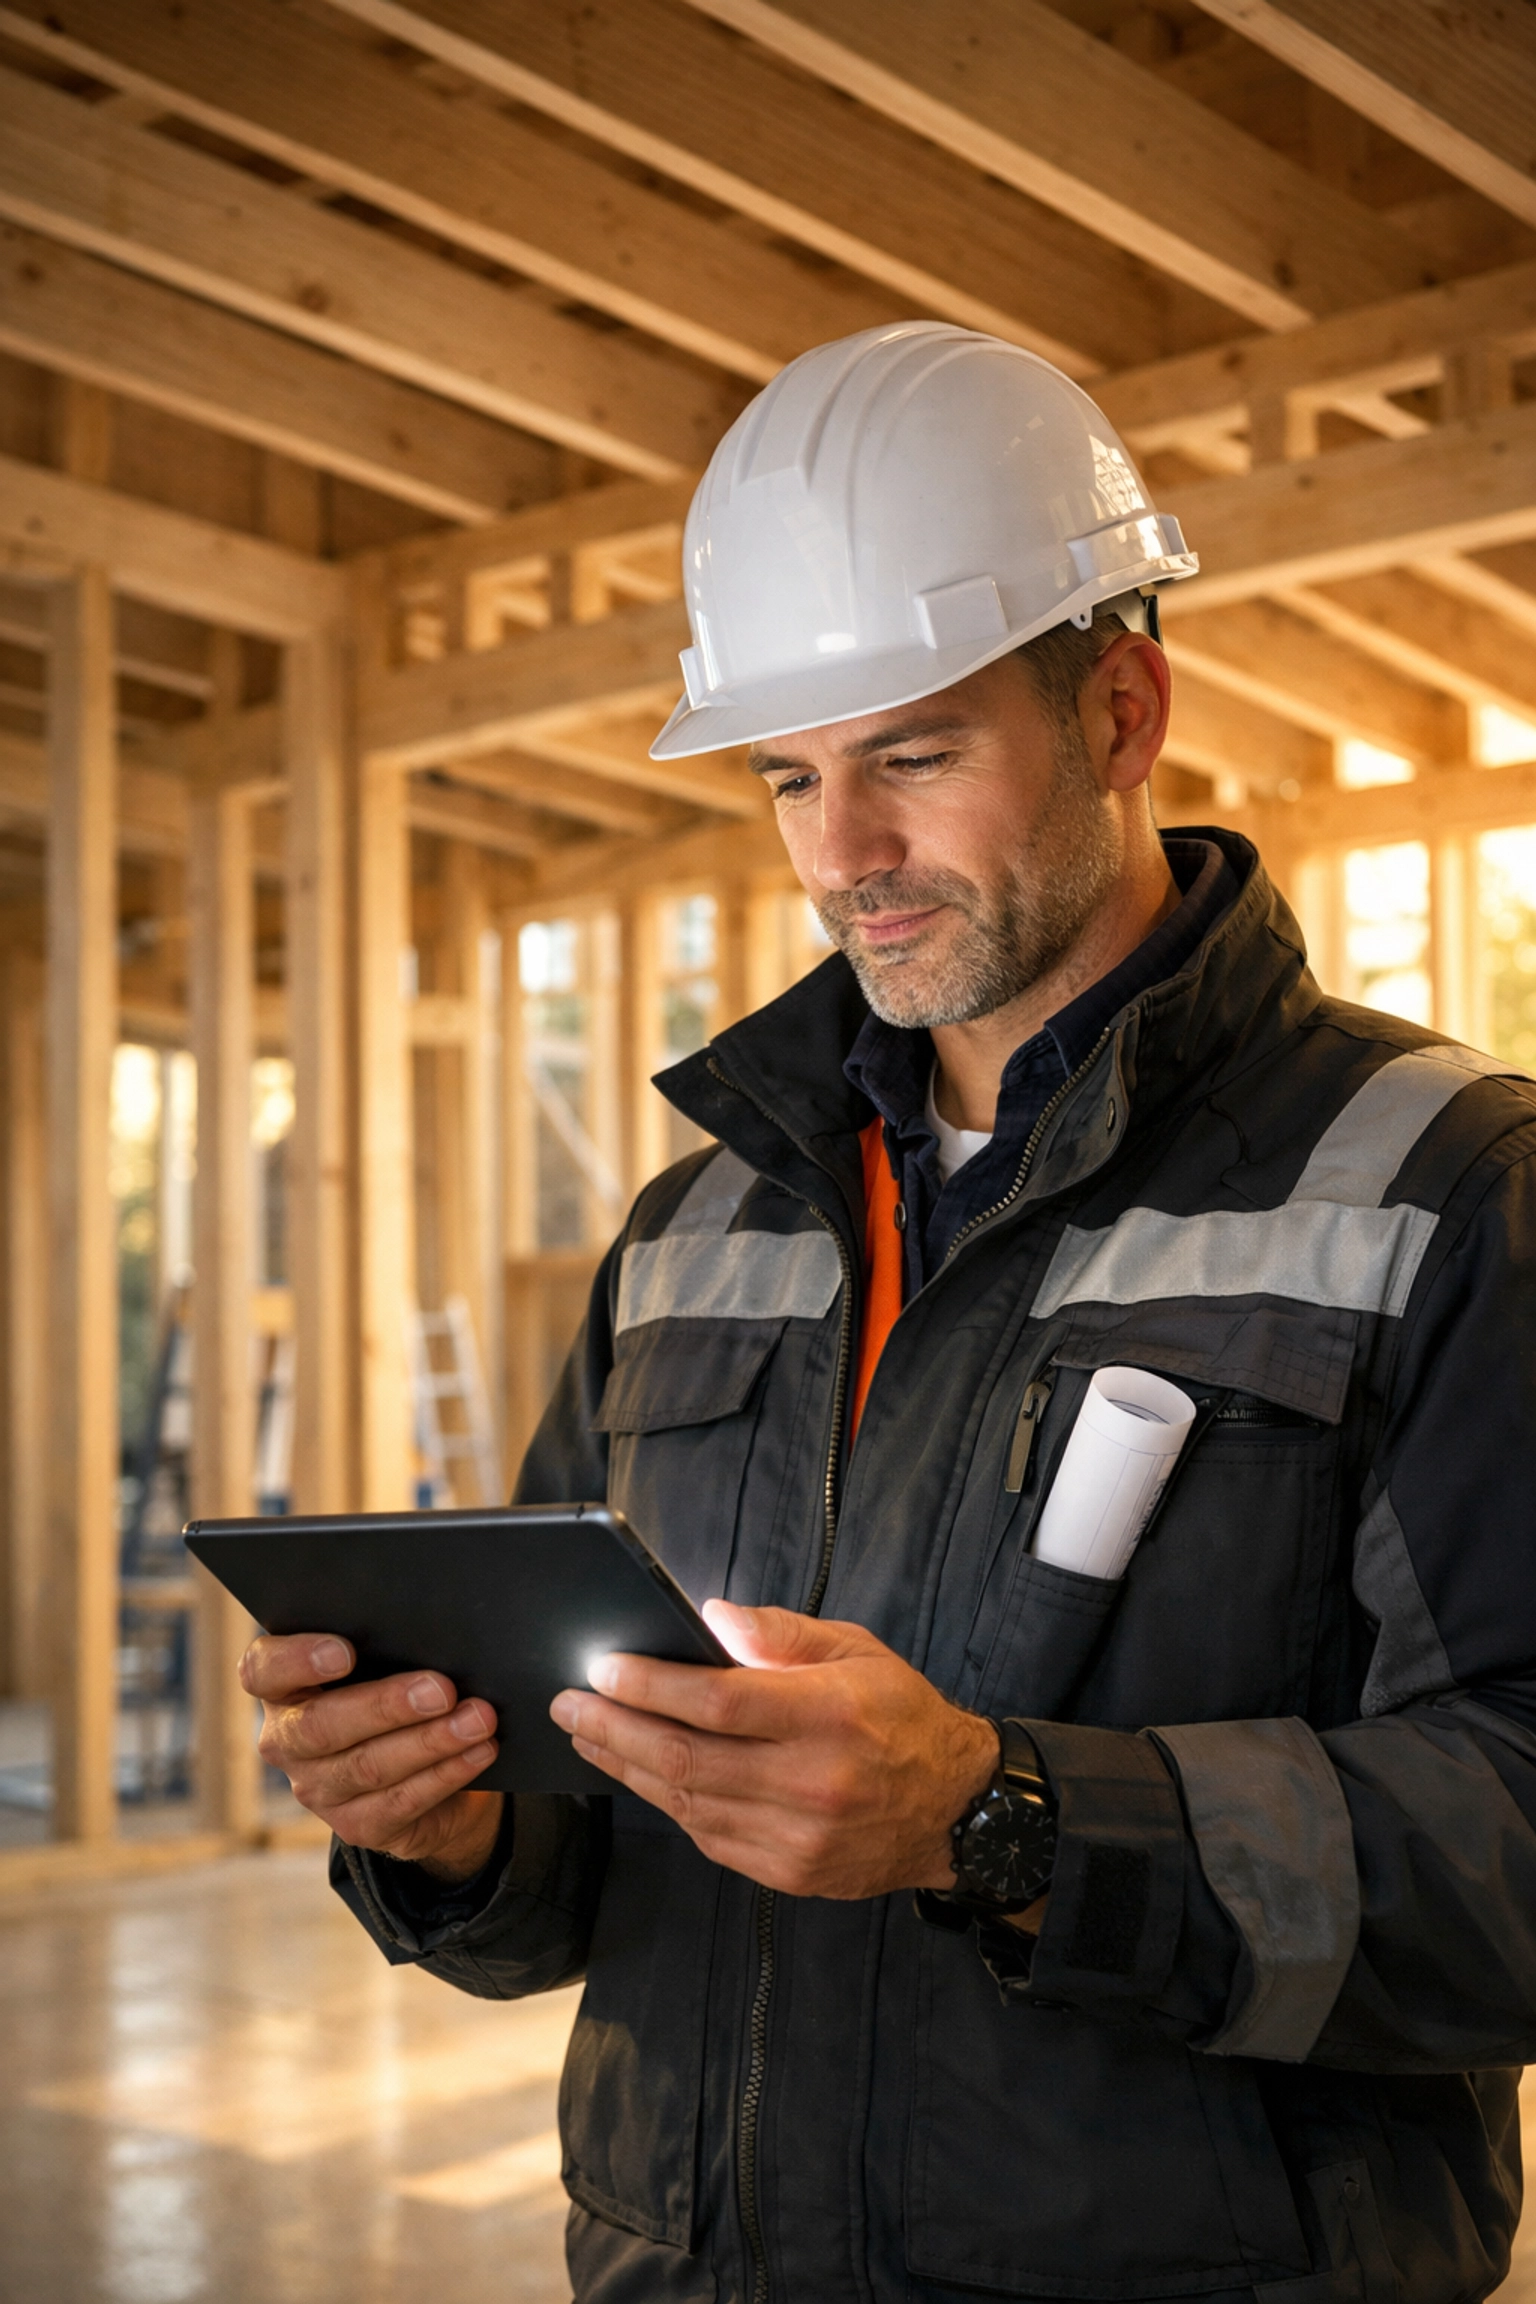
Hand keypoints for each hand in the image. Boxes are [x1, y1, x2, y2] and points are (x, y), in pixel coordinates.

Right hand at [241, 1633, 503, 1879]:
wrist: (425, 1764)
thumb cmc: (397, 1686)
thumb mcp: (384, 1660)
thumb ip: (386, 1644)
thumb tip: (434, 1634)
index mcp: (283, 1687)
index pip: (262, 1670)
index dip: (296, 1661)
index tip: (343, 1651)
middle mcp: (288, 1741)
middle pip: (321, 1725)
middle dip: (386, 1706)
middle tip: (441, 1690)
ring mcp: (317, 1789)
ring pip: (368, 1766)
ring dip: (431, 1741)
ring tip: (478, 1719)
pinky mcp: (356, 1825)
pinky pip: (401, 1801)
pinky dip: (446, 1773)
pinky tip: (478, 1751)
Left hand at [549, 1602, 997, 1899]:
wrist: (956, 1810)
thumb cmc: (902, 1717)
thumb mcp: (857, 1650)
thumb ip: (780, 1634)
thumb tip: (709, 1617)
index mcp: (829, 1716)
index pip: (717, 1702)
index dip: (650, 1685)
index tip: (602, 1666)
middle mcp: (811, 1781)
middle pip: (685, 1757)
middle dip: (613, 1726)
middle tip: (569, 1701)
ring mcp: (797, 1836)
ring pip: (686, 1801)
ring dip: (625, 1766)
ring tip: (588, 1732)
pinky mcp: (788, 1871)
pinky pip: (707, 1835)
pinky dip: (666, 1801)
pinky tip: (640, 1772)